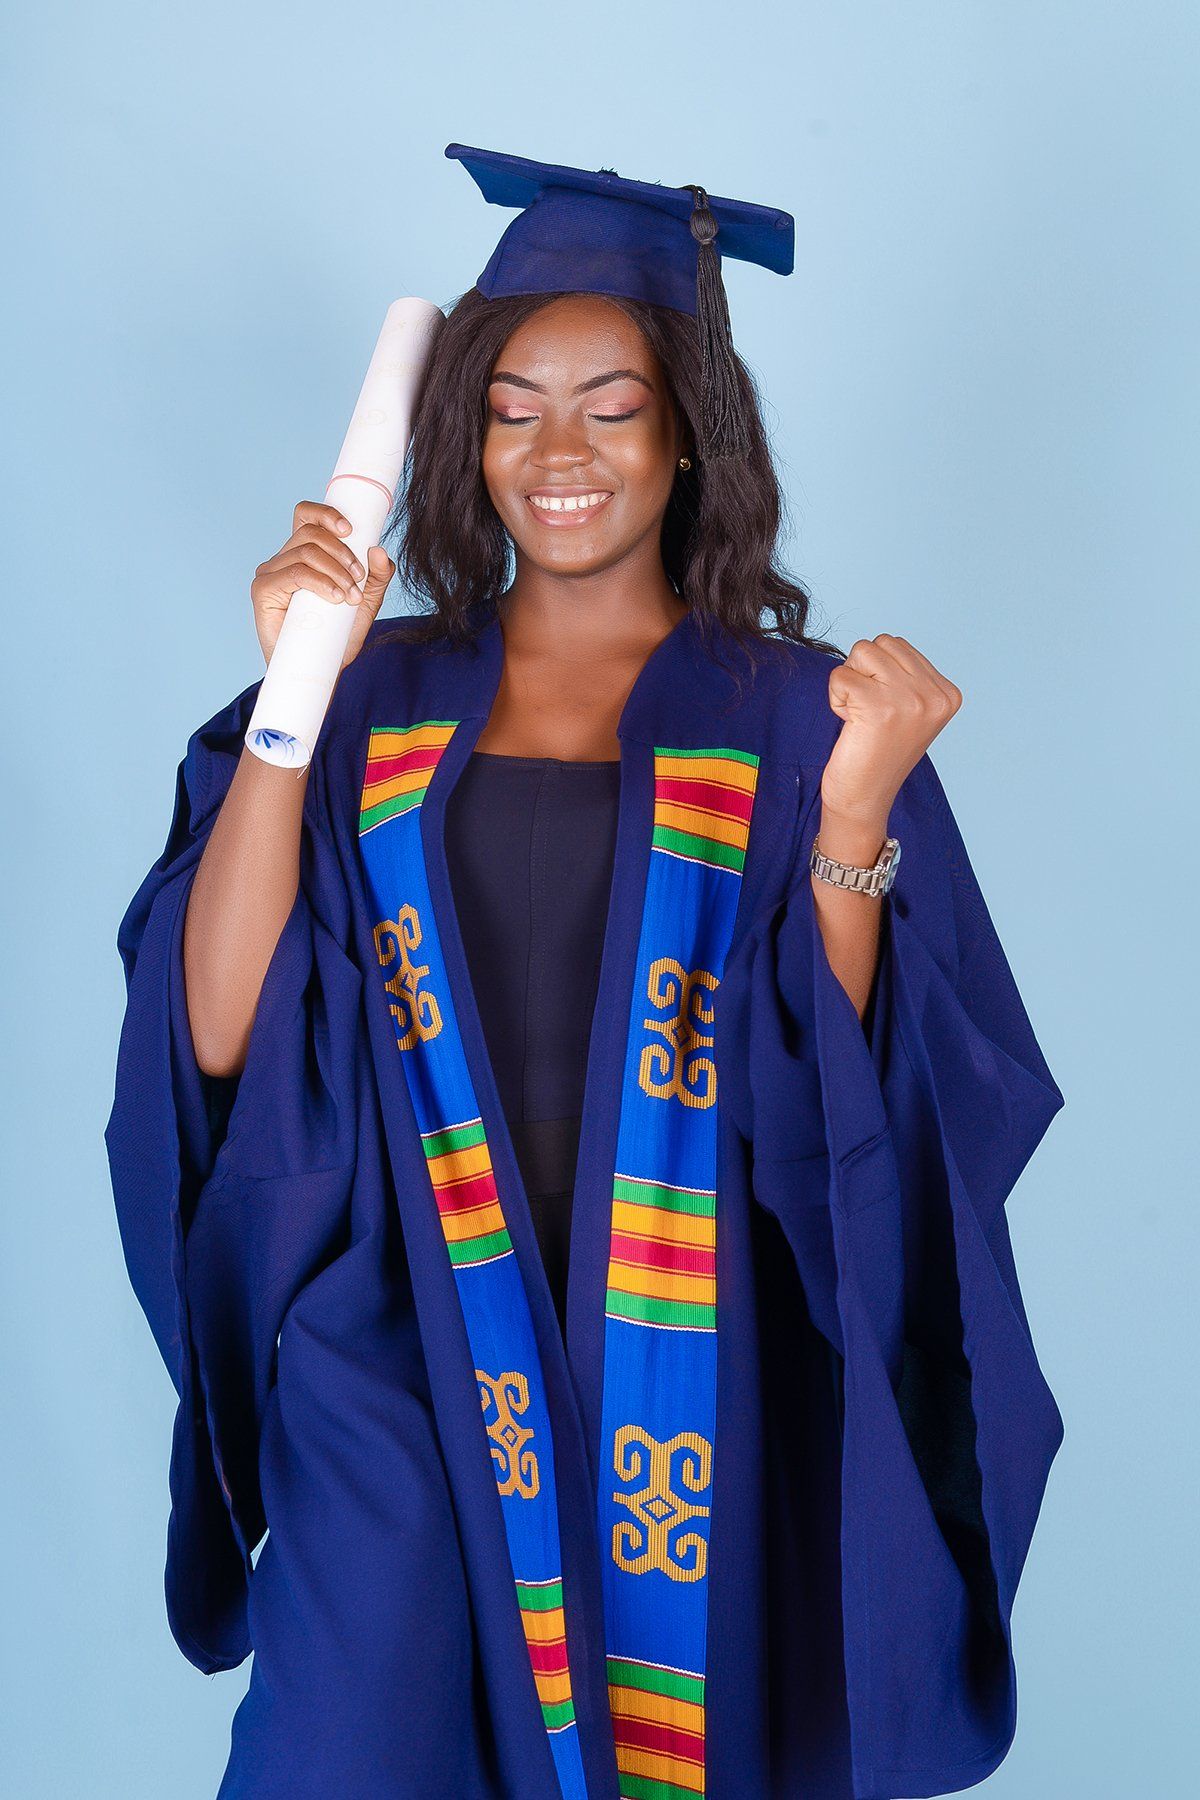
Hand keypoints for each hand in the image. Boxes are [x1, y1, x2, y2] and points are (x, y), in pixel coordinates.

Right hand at [250, 499, 394, 669]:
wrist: (321, 670)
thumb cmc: (338, 635)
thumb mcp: (365, 602)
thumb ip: (376, 577)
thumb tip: (379, 551)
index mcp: (303, 553)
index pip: (307, 516)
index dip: (326, 514)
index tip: (351, 530)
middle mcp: (283, 559)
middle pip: (310, 532)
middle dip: (341, 552)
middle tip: (359, 579)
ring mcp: (270, 573)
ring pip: (304, 552)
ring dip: (335, 570)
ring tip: (350, 595)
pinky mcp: (263, 591)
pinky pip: (294, 573)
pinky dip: (319, 581)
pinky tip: (335, 597)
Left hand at [821, 635, 961, 827]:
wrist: (864, 797)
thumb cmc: (878, 753)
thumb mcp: (909, 710)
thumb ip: (906, 675)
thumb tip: (884, 644)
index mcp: (948, 693)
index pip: (899, 645)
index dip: (879, 673)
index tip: (885, 711)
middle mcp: (935, 694)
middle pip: (881, 643)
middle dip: (863, 672)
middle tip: (868, 711)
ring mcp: (910, 699)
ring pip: (862, 651)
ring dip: (850, 682)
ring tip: (860, 716)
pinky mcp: (879, 706)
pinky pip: (840, 675)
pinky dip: (836, 697)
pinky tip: (850, 723)